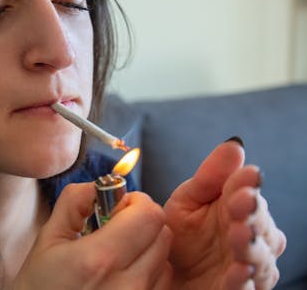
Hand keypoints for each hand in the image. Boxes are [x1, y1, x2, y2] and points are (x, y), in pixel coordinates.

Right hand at [14, 183, 172, 289]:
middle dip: (142, 220)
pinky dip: (148, 270)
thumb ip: (73, 202)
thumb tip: (97, 185)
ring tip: (117, 254)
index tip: (117, 207)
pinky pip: (161, 281)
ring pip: (165, 257)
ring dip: (147, 246)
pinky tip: (121, 273)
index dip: (135, 201)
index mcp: (99, 258)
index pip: (149, 214)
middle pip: (162, 232)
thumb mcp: (47, 240)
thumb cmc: (39, 288)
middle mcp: (127, 284)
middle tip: (116, 227)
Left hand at [164, 139, 286, 289]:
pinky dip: (243, 280)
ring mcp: (243, 266)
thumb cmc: (179, 233)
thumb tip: (234, 145)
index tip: (246, 176)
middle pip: (260, 226)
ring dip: (252, 246)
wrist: (160, 269)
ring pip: (259, 258)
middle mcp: (247, 237)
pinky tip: (239, 270)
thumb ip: (210, 177)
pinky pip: (244, 288)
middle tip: (243, 202)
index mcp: (237, 210)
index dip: (248, 186)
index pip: (250, 194)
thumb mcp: (188, 200)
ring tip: (241, 233)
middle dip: (253, 213)